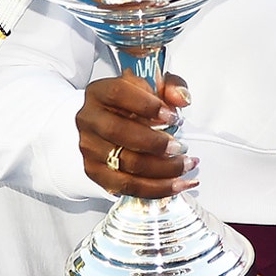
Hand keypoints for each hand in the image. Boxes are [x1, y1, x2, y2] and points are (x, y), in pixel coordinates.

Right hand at [73, 71, 196, 197]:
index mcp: (100, 92)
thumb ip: (171, 87)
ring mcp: (89, 148)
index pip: (118, 93)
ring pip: (126, 164)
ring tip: (186, 165)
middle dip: (157, 144)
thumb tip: (180, 100)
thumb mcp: (155, 86)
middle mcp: (89, 120)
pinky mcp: (96, 172)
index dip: (147, 105)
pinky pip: (127, 187)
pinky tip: (178, 184)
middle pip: (119, 133)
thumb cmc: (134, 104)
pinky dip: (157, 188)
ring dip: (163, 169)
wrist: (111, 121)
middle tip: (181, 147)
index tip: (173, 115)